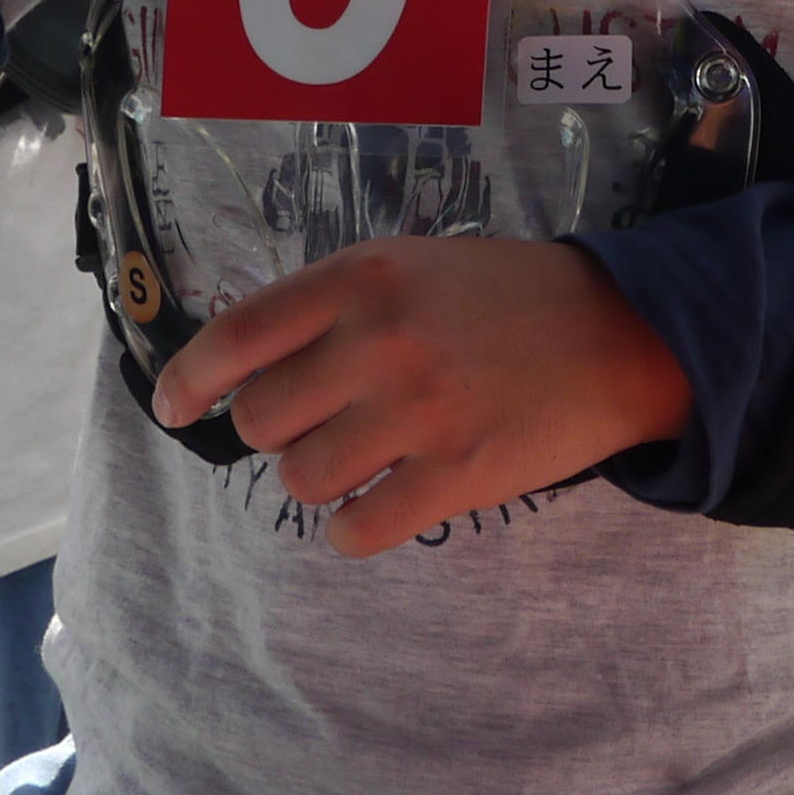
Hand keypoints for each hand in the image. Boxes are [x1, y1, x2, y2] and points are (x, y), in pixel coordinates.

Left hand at [152, 236, 692, 558]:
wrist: (621, 332)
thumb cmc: (504, 296)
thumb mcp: (410, 264)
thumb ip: (330, 305)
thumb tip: (242, 369)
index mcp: (360, 277)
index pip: (235, 336)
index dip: (187, 381)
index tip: (172, 408)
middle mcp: (378, 342)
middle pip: (260, 420)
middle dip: (275, 431)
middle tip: (317, 424)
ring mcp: (418, 413)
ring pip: (301, 478)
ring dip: (317, 478)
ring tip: (361, 459)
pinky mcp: (456, 477)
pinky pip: (357, 530)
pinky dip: (352, 530)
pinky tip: (376, 507)